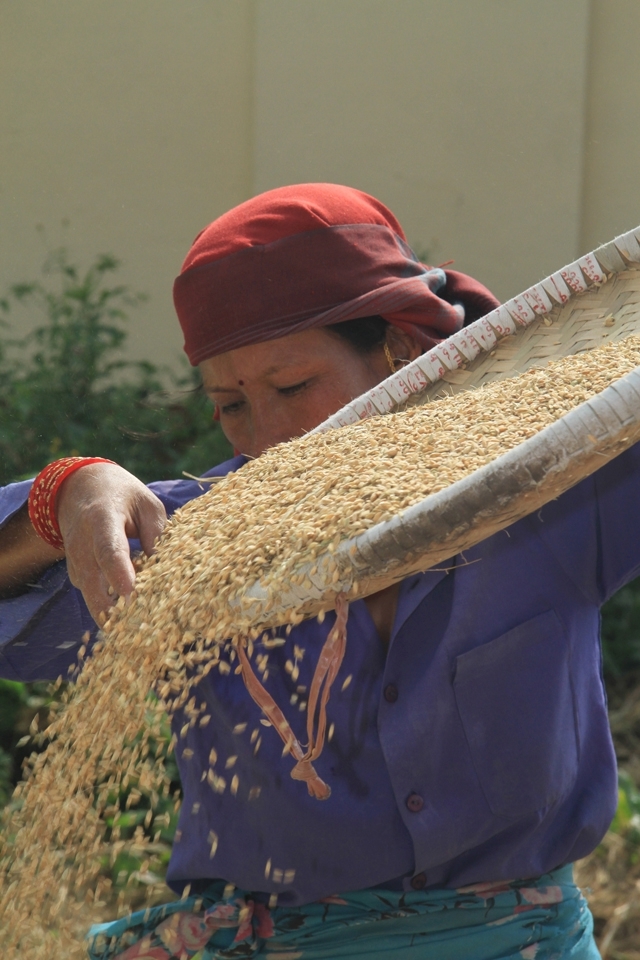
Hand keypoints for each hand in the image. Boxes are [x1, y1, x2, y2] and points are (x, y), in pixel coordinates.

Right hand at [56, 463, 166, 621]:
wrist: (78, 489)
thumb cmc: (121, 495)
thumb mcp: (147, 504)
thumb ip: (156, 534)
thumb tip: (167, 569)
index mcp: (101, 519)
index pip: (108, 550)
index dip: (119, 574)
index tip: (131, 594)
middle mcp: (82, 544)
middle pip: (94, 584)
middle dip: (116, 610)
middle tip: (145, 628)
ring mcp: (75, 563)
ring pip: (92, 598)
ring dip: (116, 615)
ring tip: (146, 629)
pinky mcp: (77, 576)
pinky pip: (94, 598)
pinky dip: (113, 609)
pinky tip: (136, 615)